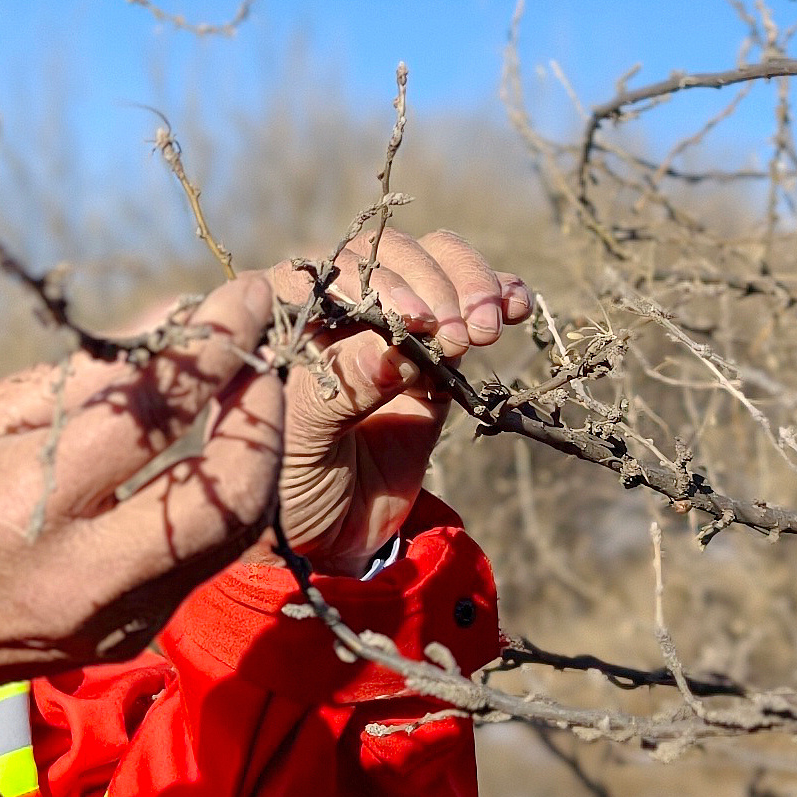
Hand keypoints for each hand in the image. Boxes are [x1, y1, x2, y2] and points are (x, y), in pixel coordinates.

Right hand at [0, 272, 284, 720]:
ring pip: (231, 536)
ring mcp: (113, 617)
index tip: (243, 298)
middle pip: (227, 495)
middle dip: (263, 417)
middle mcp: (83, 571)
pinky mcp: (126, 639)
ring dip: (255, 460)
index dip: (214, 348)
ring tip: (244, 399)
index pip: (155, 414)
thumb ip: (77, 380)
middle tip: (259, 360)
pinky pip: (197, 564)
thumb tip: (171, 323)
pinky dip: (215, 505)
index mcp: (27, 504)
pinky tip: (203, 460)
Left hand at [265, 229, 528, 575]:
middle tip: (459, 336)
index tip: (413, 319)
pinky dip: (497, 295)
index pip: (322, 271)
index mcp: (279, 321)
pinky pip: (467, 307)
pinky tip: (517, 306)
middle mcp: (331, 309)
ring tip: (486, 330)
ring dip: (470, 284)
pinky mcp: (431, 353)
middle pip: (386, 258)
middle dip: (432, 285)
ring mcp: (385, 326)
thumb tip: (395, 347)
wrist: (327, 538)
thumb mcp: (301, 444)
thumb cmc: (288, 490)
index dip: (373, 282)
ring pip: (431, 265)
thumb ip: (342, 392)